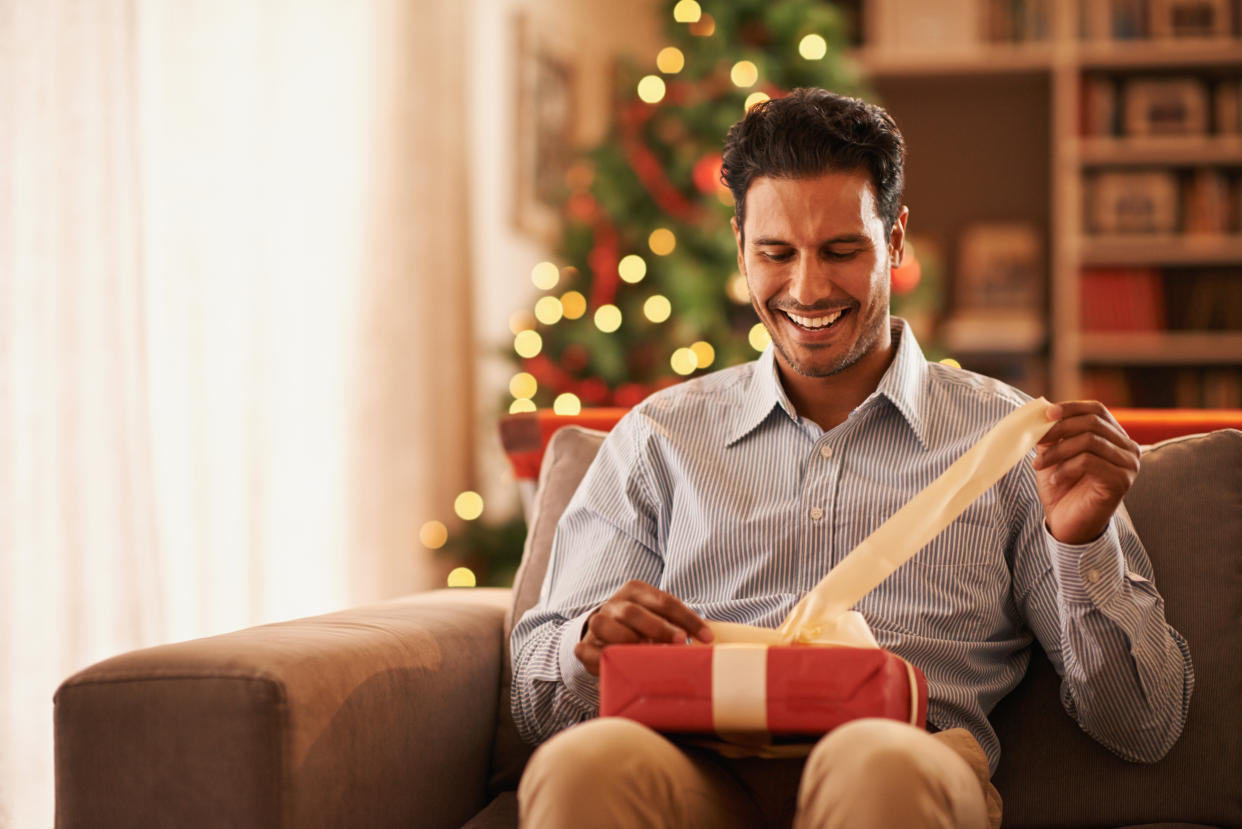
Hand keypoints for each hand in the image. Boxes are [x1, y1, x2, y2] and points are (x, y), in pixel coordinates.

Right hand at [573, 580, 713, 675]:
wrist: (604, 631)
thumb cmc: (642, 626)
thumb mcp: (659, 616)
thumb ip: (677, 624)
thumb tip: (706, 641)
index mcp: (636, 590)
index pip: (664, 601)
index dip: (687, 619)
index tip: (707, 637)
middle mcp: (615, 604)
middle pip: (633, 612)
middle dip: (658, 628)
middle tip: (679, 643)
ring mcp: (597, 623)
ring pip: (605, 626)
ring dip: (628, 642)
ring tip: (648, 657)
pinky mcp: (584, 645)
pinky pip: (585, 651)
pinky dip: (601, 659)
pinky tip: (618, 665)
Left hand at [1033, 401, 1140, 544]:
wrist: (1067, 523)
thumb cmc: (1061, 486)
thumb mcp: (1054, 452)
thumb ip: (1052, 431)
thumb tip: (1040, 408)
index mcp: (1116, 437)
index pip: (1097, 409)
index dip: (1071, 407)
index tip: (1045, 413)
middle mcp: (1129, 448)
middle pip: (1092, 422)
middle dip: (1059, 428)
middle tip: (1035, 439)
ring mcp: (1129, 465)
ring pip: (1089, 441)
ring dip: (1057, 451)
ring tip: (1038, 465)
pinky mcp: (1121, 481)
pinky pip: (1089, 462)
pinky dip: (1065, 468)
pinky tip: (1054, 479)